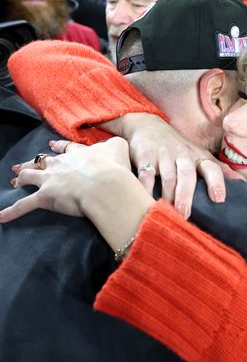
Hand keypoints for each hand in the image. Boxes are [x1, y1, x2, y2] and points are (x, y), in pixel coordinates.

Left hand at [0, 137, 153, 252]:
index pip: (65, 150)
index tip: (52, 146)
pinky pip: (24, 206)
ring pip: (30, 176)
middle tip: (25, 164)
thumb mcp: (119, 147)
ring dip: (21, 178)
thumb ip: (116, 144)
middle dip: (34, 162)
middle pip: (43, 161)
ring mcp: (50, 180)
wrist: (105, 184)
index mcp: (77, 154)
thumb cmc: (114, 168)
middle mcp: (60, 164)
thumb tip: (115, 143)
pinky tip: (0, 217)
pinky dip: (11, 212)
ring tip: (14, 180)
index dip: (58, 148)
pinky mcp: (45, 197)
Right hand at [98, 113, 243, 218]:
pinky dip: (144, 188)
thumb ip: (219, 169)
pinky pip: (145, 174)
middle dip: (186, 194)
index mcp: (198, 156)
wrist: (146, 125)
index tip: (219, 199)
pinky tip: (145, 200)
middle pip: (187, 175)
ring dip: (168, 195)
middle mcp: (182, 154)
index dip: (216, 182)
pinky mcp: (144, 156)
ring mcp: (163, 155)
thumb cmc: (177, 147)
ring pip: (167, 176)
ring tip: (167, 212)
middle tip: (185, 214)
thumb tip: (244, 184)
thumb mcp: (199, 154)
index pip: (211, 167)